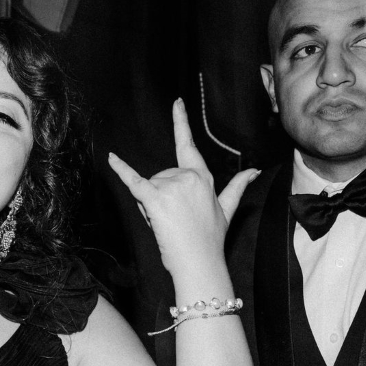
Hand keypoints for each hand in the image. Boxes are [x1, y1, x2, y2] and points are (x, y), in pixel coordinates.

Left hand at [108, 98, 258, 277]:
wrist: (199, 262)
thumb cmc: (210, 240)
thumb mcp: (227, 209)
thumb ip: (237, 186)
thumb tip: (255, 171)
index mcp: (202, 177)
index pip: (187, 145)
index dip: (181, 123)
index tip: (176, 103)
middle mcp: (188, 177)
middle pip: (160, 177)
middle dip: (160, 197)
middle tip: (174, 220)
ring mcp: (172, 186)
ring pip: (148, 186)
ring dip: (151, 205)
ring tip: (167, 223)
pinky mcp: (156, 198)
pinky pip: (134, 181)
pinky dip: (121, 170)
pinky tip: (110, 157)